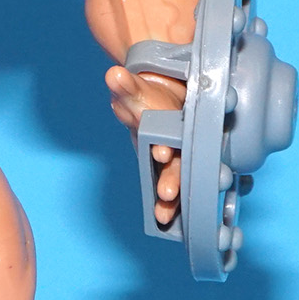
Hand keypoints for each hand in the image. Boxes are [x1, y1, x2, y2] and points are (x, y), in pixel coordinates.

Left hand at [105, 65, 187, 227]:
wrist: (160, 99)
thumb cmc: (147, 98)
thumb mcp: (134, 92)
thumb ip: (125, 87)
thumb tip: (114, 76)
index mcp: (178, 121)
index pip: (176, 133)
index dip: (169, 144)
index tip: (161, 154)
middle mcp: (184, 142)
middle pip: (182, 161)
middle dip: (174, 178)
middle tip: (166, 194)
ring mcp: (181, 158)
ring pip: (180, 179)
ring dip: (174, 198)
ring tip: (163, 214)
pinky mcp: (175, 171)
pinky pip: (177, 189)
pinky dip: (177, 205)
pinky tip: (170, 223)